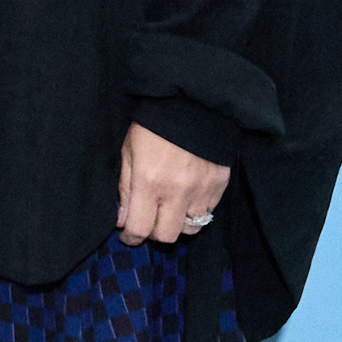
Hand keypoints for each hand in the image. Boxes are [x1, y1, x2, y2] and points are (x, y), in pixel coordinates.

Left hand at [117, 122, 230, 246]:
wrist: (192, 104)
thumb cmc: (153, 126)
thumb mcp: (128, 152)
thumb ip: (124, 188)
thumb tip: (121, 219)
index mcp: (149, 181)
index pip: (140, 228)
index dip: (131, 236)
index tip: (128, 234)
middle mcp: (177, 191)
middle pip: (167, 236)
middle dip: (154, 233)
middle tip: (148, 221)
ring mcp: (202, 190)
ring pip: (191, 228)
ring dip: (178, 223)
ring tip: (170, 210)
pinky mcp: (220, 185)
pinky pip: (209, 212)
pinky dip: (196, 210)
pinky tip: (187, 196)